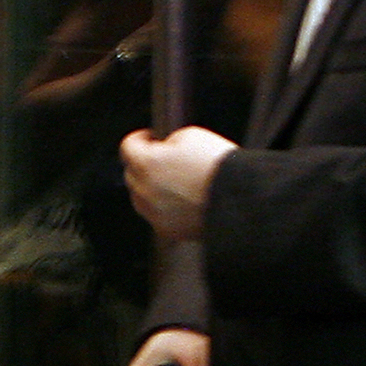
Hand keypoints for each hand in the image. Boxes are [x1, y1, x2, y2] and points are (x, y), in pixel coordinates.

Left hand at [120, 126, 236, 242]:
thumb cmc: (218, 167)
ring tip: (175, 182)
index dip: (139, 139)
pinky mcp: (166, 230)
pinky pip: (156, 215)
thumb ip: (169, 141)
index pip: (127, 147)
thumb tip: (165, 149)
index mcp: (146, 163)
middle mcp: (144, 190)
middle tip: (164, 159)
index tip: (149, 138)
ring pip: (140, 198)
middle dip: (144, 164)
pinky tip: (182, 201)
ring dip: (150, 188)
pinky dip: (163, 208)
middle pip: (131, 173)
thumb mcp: (192, 135)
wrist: (238, 200)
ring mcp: (154, 213)